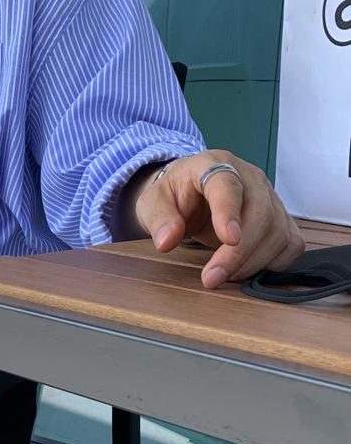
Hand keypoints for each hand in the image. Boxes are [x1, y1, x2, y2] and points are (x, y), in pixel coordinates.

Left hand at [134, 149, 304, 287]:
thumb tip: (167, 241)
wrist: (190, 192)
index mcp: (213, 164)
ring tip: (224, 277)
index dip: (229, 212)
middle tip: (212, 278)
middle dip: (239, 252)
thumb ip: (158, 219)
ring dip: (254, 262)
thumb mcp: (152, 202)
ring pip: (278, 230)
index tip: (228, 240)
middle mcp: (249, 177)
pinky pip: (291, 242)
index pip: (227, 184)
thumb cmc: (172, 195)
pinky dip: (274, 262)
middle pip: (260, 212)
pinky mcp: (280, 217)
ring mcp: (269, 196)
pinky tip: (248, 270)